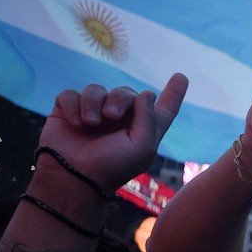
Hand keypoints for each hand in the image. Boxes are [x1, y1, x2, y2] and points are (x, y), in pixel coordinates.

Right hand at [42, 76, 187, 190]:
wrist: (75, 175)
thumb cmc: (113, 165)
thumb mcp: (142, 147)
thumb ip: (149, 118)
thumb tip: (147, 92)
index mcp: (143, 130)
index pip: (163, 108)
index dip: (173, 93)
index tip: (181, 77)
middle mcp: (120, 120)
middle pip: (126, 92)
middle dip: (120, 99)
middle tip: (111, 116)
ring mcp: (94, 114)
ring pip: (96, 90)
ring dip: (93, 104)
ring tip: (90, 124)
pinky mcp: (70, 111)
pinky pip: (72, 94)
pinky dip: (74, 106)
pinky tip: (75, 123)